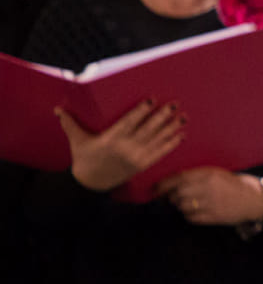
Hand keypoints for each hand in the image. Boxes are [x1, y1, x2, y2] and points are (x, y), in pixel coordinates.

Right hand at [58, 101, 183, 191]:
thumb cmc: (83, 159)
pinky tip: (181, 135)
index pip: (129, 122)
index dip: (141, 111)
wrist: (89, 184)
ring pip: (157, 140)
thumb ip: (70, 123)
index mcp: (110, 139)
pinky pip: (159, 153)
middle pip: (147, 129)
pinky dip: (171, 144)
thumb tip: (58, 109)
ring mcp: (135, 157)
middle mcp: (125, 148)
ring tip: (183, 117)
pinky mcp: (141, 165)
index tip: (152, 100)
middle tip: (175, 105)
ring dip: (171, 128)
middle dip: (162, 116)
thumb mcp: (77, 140)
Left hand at [154, 167, 262, 225]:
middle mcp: (208, 188)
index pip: (179, 178)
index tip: (155, 188)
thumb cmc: (231, 185)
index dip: (164, 184)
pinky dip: (188, 215)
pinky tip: (195, 211)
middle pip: (178, 194)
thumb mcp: (216, 174)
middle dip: (171, 197)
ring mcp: (211, 203)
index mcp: (209, 174)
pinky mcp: (213, 217)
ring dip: (179, 206)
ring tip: (186, 204)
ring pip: (182, 206)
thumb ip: (196, 175)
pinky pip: (190, 217)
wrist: (251, 200)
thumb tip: (171, 182)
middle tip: (171, 198)